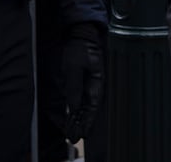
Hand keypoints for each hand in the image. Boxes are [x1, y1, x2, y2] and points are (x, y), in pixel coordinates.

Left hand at [62, 21, 104, 141]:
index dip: (88, 121)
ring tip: (73, 130)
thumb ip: (74, 87)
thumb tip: (73, 105)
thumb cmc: (79, 48)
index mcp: (97, 82)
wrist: (81, 34)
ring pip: (86, 105)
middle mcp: (96, 85)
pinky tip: (73, 115)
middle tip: (75, 136)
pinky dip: (78, 108)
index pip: (92, 107)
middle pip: (90, 109)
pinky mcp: (85, 81)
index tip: (83, 134)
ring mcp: (90, 83)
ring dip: (80, 118)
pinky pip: (82, 98)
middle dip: (83, 124)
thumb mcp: (73, 67)